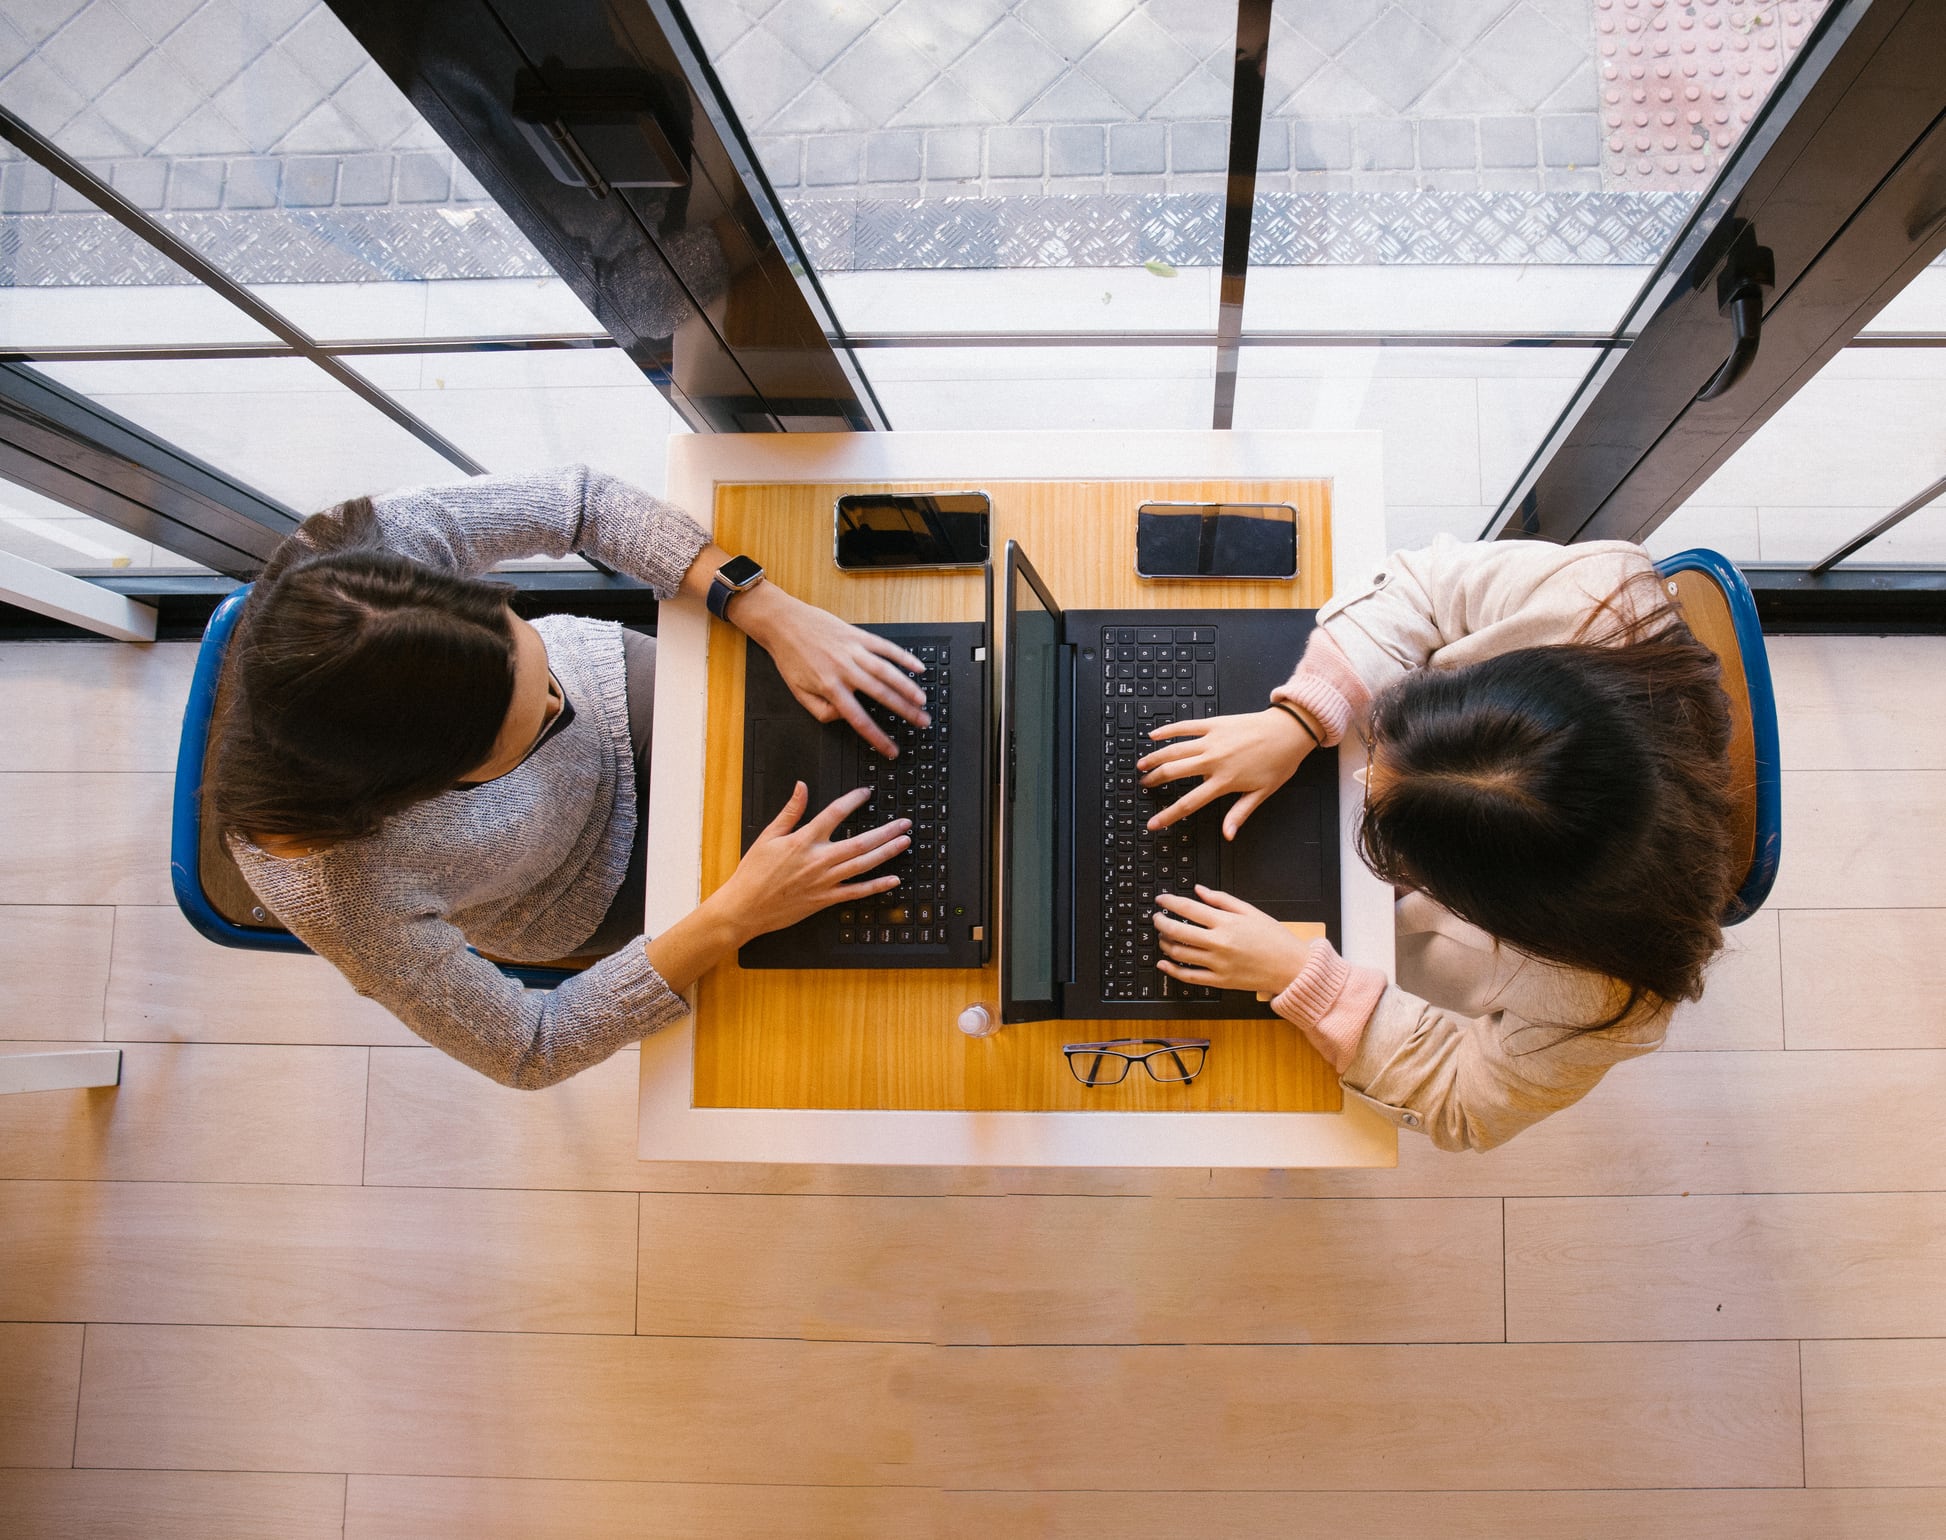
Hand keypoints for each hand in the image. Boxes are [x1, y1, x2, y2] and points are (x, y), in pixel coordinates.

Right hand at [710, 783, 906, 942]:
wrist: (745, 907)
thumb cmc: (753, 872)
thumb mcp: (768, 836)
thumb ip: (790, 811)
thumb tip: (801, 786)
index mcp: (803, 840)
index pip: (835, 813)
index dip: (853, 800)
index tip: (867, 793)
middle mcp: (818, 860)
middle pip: (860, 841)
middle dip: (886, 831)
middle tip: (905, 823)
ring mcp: (824, 881)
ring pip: (863, 865)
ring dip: (887, 853)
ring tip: (905, 842)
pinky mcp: (825, 900)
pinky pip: (857, 893)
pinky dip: (877, 886)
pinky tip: (894, 879)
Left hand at [735, 585, 928, 757]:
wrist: (784, 623)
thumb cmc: (790, 657)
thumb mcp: (798, 692)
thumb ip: (821, 711)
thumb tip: (844, 717)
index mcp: (830, 687)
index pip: (859, 719)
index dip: (877, 737)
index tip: (891, 750)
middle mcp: (845, 670)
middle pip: (881, 695)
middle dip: (905, 711)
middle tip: (922, 722)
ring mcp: (853, 651)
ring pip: (887, 672)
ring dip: (908, 687)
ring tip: (923, 700)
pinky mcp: (858, 635)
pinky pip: (885, 647)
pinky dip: (903, 657)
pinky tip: (917, 667)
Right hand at [1136, 707, 1312, 838]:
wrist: (1289, 731)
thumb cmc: (1279, 761)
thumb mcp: (1262, 793)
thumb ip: (1240, 813)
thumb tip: (1228, 835)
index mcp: (1224, 781)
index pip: (1189, 803)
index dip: (1168, 815)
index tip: (1153, 823)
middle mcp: (1213, 760)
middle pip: (1173, 773)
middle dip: (1154, 780)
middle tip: (1144, 786)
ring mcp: (1212, 740)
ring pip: (1174, 750)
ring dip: (1154, 758)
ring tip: (1141, 765)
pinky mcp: (1214, 723)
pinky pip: (1185, 726)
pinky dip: (1167, 730)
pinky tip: (1154, 735)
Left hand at [1152, 885, 1313, 997]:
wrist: (1292, 968)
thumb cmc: (1274, 939)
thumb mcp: (1251, 911)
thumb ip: (1222, 899)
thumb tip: (1199, 890)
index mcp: (1227, 922)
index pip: (1188, 909)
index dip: (1169, 902)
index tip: (1161, 900)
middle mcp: (1219, 943)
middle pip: (1178, 932)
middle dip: (1161, 923)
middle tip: (1156, 918)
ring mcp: (1218, 964)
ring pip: (1179, 954)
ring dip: (1165, 944)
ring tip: (1163, 937)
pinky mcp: (1220, 981)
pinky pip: (1189, 977)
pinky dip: (1171, 970)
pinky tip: (1163, 963)